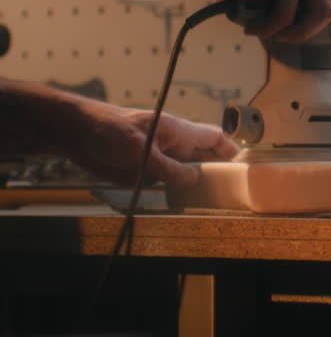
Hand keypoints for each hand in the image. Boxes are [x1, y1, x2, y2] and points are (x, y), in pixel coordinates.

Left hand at [61, 99, 237, 189]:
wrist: (78, 135)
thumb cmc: (108, 130)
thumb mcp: (140, 149)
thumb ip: (166, 166)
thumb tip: (192, 180)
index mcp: (178, 131)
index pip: (214, 138)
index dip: (232, 150)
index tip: (246, 167)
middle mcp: (174, 145)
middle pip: (205, 158)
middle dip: (220, 172)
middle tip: (235, 192)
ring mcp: (161, 159)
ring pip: (189, 173)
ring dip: (200, 186)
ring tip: (217, 204)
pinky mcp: (148, 172)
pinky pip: (171, 184)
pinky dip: (180, 194)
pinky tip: (187, 206)